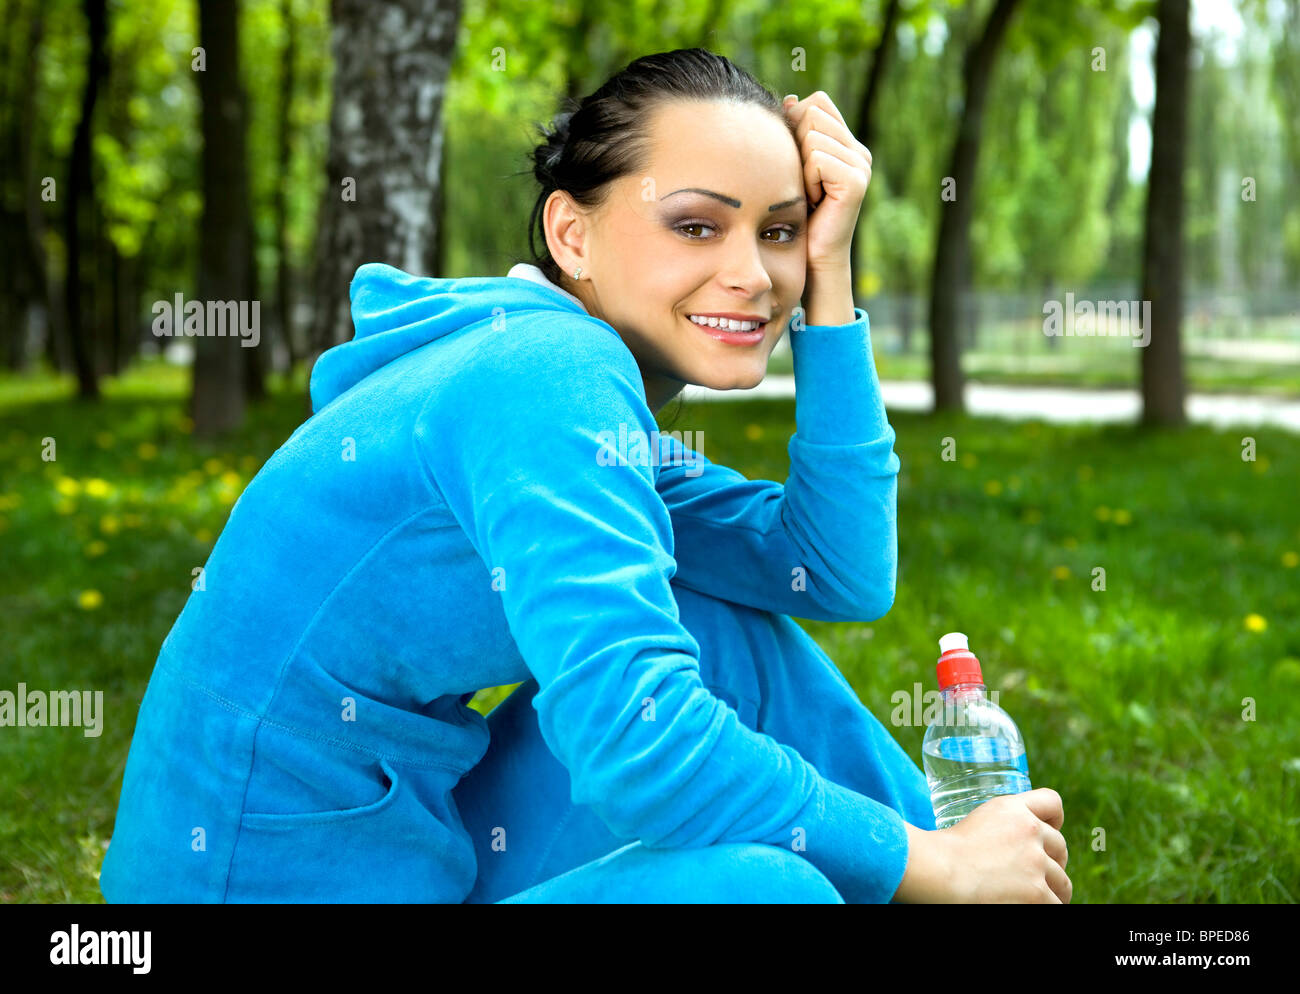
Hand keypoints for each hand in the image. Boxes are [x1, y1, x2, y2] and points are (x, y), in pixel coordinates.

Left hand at [782, 91, 872, 272]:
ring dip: (800, 166)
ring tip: (810, 192)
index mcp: (847, 143)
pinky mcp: (856, 180)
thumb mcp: (793, 166)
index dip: (796, 122)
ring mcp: (861, 164)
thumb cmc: (799, 213)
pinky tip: (815, 200)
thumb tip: (789, 99)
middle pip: (812, 112)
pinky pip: (816, 158)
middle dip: (796, 143)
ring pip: (812, 135)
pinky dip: (807, 179)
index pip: (817, 102)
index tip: (796, 159)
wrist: (813, 255)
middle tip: (803, 179)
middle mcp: (859, 150)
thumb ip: (794, 132)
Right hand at [894, 788, 1071, 903]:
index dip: (1055, 819)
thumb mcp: (975, 820)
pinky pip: (1056, 904)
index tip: (1049, 832)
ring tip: (1039, 897)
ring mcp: (1036, 862)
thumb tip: (1009, 844)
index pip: (1052, 802)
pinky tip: (1035, 906)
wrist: (939, 871)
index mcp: (1013, 809)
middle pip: (1060, 846)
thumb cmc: (945, 851)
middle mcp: (1030, 830)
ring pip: (1062, 881)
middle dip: (1052, 861)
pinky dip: (1047, 906)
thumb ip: (1001, 824)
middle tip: (1038, 874)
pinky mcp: (1037, 892)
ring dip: (1053, 890)